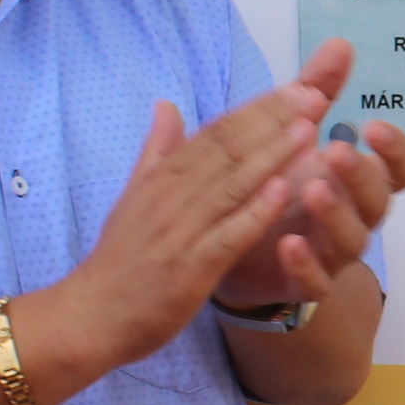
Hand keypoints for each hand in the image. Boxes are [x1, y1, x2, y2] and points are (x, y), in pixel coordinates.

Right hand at [51, 80, 328, 378]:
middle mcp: (171, 197)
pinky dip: (256, 212)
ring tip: (308, 129)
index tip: (293, 87)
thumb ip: (156, 152)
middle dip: (272, 121)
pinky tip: (285, 191)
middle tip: (313, 95)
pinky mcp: (189, 269)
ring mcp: (180, 232)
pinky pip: (228, 235)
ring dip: (272, 156)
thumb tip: (165, 106)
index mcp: (162, 178)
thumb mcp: (134, 197)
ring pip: (232, 185)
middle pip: (227, 150)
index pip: (215, 133)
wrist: (90, 317)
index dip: (256, 109)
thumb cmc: (118, 260)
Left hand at [208, 40, 404, 313]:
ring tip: (313, 190)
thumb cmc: (279, 185)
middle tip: (336, 151)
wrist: (237, 251)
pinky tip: (287, 243)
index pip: (401, 168)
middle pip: (378, 200)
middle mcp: (353, 214)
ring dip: (335, 214)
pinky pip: (315, 281)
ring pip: (352, 240)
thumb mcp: (294, 134)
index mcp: (357, 179)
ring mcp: (331, 251)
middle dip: (361, 174)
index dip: (397, 151)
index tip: (375, 125)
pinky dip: (305, 264)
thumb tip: (339, 43)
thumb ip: (319, 91)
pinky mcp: (303, 282)